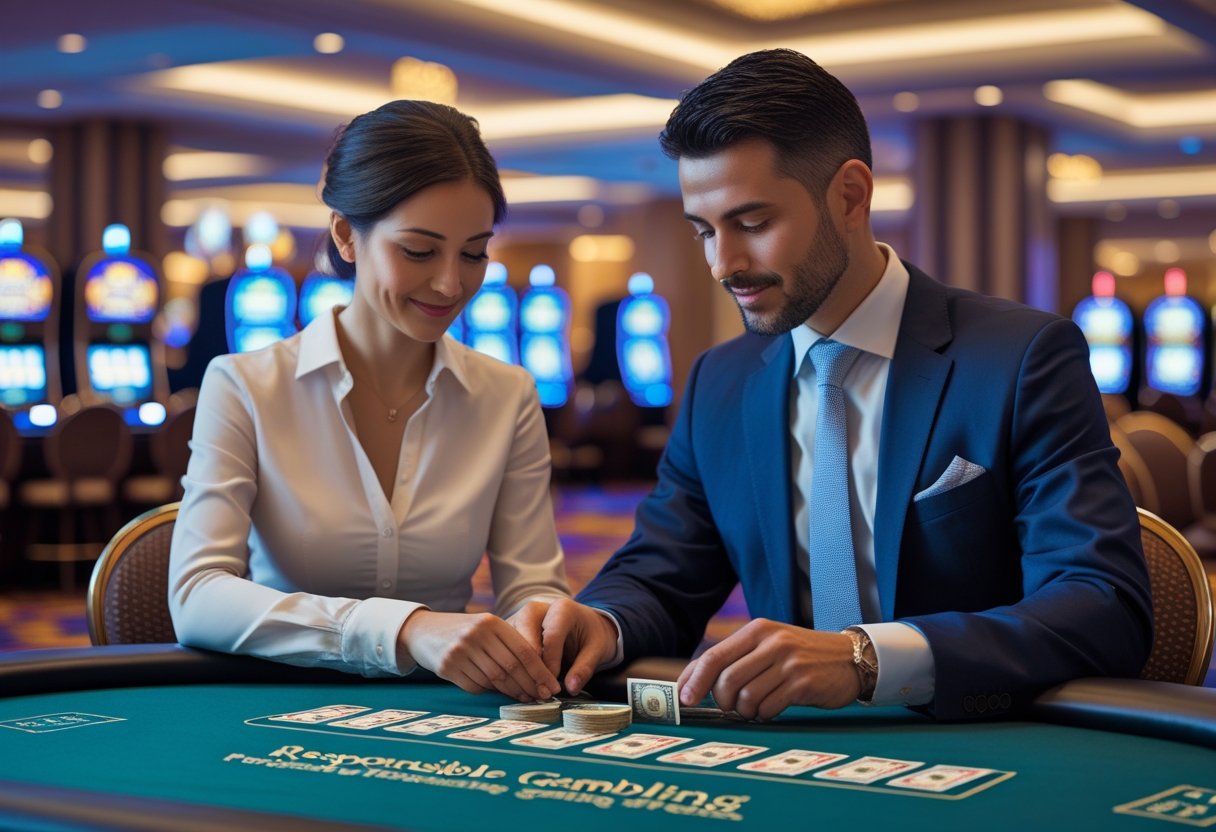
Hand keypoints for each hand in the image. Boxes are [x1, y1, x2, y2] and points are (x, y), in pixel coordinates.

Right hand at [398, 610, 558, 701]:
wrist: (424, 631)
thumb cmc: (465, 632)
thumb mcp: (487, 628)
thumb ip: (509, 645)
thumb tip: (538, 676)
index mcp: (491, 622)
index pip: (523, 650)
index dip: (540, 672)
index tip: (551, 686)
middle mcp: (476, 634)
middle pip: (511, 667)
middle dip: (530, 685)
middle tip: (542, 698)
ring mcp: (460, 650)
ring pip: (495, 679)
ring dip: (513, 692)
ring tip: (525, 698)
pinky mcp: (447, 666)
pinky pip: (475, 686)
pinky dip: (489, 692)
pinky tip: (499, 693)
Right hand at [509, 598, 617, 694]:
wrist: (582, 624)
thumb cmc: (590, 635)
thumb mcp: (597, 649)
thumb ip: (585, 667)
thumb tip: (571, 688)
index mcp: (561, 608)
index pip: (551, 636)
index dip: (551, 664)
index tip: (554, 686)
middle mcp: (535, 609)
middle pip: (524, 637)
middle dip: (530, 668)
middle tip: (540, 692)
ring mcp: (519, 618)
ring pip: (509, 645)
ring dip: (517, 670)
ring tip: (530, 693)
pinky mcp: (510, 632)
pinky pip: (505, 651)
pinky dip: (510, 670)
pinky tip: (521, 687)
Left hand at [676, 619, 860, 719]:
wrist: (849, 658)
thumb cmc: (800, 655)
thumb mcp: (768, 645)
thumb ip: (735, 658)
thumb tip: (692, 680)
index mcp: (757, 630)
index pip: (713, 656)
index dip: (693, 680)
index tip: (683, 699)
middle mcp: (771, 642)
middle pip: (726, 680)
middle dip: (722, 701)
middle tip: (731, 706)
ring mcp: (788, 663)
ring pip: (745, 697)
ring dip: (745, 710)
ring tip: (756, 707)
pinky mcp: (802, 683)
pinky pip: (768, 708)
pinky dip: (764, 714)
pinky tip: (773, 707)